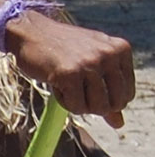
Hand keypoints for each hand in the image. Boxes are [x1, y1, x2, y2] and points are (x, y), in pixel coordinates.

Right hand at [6, 10, 134, 124]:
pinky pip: (76, 107)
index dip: (106, 98)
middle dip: (94, 105)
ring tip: (66, 85)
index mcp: (120, 49)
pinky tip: (55, 83)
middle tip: (77, 88)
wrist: (30, 32)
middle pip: (115, 104)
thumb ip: (108, 92)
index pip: (127, 93)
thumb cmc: (61, 49)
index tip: (88, 84)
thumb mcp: (91, 65)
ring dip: (78, 104)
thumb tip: (118, 124)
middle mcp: (109, 55)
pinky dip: (64, 102)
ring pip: (97, 108)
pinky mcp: (69, 73)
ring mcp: (90, 63)